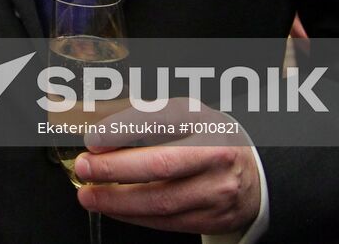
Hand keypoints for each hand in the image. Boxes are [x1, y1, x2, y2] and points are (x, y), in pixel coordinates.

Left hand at [74, 106, 259, 236]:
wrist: (253, 175)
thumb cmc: (208, 140)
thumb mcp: (186, 116)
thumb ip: (148, 119)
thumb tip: (100, 130)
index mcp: (203, 120)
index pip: (160, 121)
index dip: (123, 130)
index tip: (94, 139)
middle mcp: (214, 154)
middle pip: (160, 164)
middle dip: (114, 169)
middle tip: (85, 167)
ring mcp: (216, 189)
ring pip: (161, 200)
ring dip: (117, 200)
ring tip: (89, 194)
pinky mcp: (213, 217)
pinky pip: (167, 221)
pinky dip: (134, 216)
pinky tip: (113, 208)